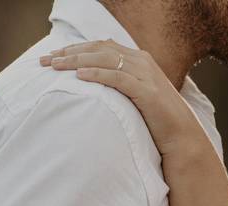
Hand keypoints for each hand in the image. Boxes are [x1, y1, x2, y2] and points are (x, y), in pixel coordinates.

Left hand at [40, 41, 205, 157]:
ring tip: (56, 66)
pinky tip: (81, 76)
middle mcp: (142, 62)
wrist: (182, 136)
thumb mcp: (137, 97)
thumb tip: (94, 85)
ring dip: (77, 61)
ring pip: (106, 59)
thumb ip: (121, 84)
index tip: (53, 56)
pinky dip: (98, 74)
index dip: (75, 49)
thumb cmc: (157, 121)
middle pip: (99, 49)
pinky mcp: (147, 91)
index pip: (101, 46)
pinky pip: (118, 78)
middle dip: (69, 53)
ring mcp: (146, 75)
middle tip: (45, 60)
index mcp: (139, 59)